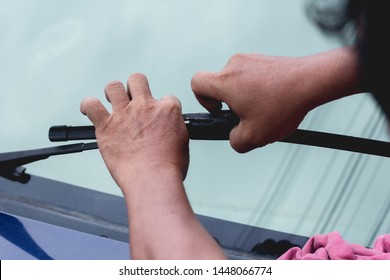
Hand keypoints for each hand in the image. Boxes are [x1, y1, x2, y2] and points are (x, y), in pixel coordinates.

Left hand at [80, 73, 188, 187]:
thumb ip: (174, 127)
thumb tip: (170, 127)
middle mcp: (145, 106)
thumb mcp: (183, 142)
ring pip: (114, 87)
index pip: (166, 97)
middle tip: (134, 99)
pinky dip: (88, 106)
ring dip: (113, 92)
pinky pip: (91, 106)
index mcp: (167, 110)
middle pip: (138, 81)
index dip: (161, 106)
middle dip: (136, 87)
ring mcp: (124, 114)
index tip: (157, 115)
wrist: (152, 179)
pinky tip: (89, 109)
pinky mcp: (106, 126)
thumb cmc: (167, 167)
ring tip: (113, 100)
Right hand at [191, 53, 308, 152]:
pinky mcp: (264, 59)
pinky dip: (259, 90)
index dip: (202, 100)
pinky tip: (276, 101)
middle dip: (230, 104)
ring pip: (237, 82)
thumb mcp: (254, 136)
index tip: (219, 110)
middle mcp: (234, 65)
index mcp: (225, 82)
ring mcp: (251, 59)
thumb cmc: (283, 105)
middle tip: (248, 116)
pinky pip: (252, 76)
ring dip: (246, 98)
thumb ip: (235, 142)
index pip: (196, 83)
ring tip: (267, 110)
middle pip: (219, 85)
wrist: (312, 81)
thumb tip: (234, 138)